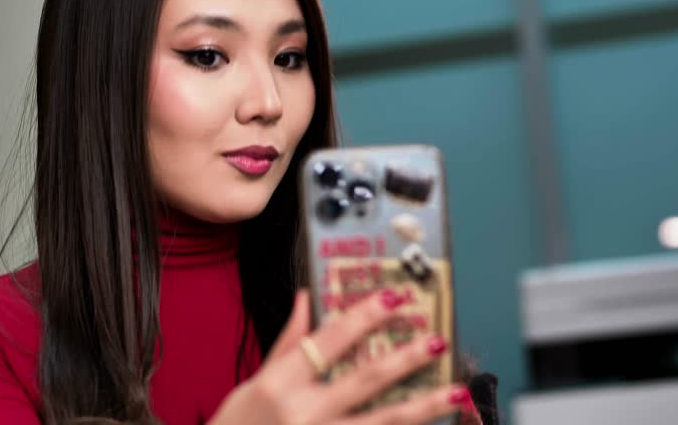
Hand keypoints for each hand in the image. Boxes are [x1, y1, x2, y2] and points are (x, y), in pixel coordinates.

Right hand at [209, 289, 473, 424]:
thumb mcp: (255, 383)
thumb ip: (288, 343)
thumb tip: (307, 299)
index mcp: (281, 383)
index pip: (331, 339)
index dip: (366, 315)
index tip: (394, 298)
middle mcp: (304, 413)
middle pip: (365, 380)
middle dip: (405, 359)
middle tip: (436, 341)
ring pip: (382, 421)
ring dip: (423, 407)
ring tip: (456, 393)